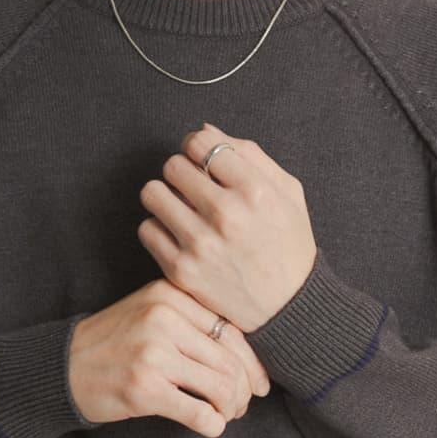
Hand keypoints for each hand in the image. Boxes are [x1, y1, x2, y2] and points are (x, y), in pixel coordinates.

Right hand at [68, 280, 271, 437]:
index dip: (253, 363)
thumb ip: (193, 322)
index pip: (232, 329)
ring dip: (231, 408)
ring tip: (225, 415)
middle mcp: (163, 319)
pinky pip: (200, 413)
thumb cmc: (113, 343)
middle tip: (241, 405)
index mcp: (169, 295)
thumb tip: (250, 358)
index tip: (260, 383)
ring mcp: (153, 354)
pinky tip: (209, 426)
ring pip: (222, 387)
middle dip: (244, 390)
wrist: (61, 367)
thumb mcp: (150, 313)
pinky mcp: (144, 389)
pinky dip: (213, 425)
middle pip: (231, 360)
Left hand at [136, 123, 316, 333]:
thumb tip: (203, 130)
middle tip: (194, 188)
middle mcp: (227, 215)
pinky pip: (146, 229)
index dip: (198, 147)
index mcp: (255, 190)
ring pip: (152, 194)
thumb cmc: (290, 244)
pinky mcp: (181, 270)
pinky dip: (159, 228)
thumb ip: (249, 155)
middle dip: (182, 172)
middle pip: (173, 165)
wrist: (289, 308)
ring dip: (164, 196)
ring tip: (182, 208)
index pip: (200, 143)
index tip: (202, 160)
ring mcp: (201, 244)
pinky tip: (179, 235)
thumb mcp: (288, 192)